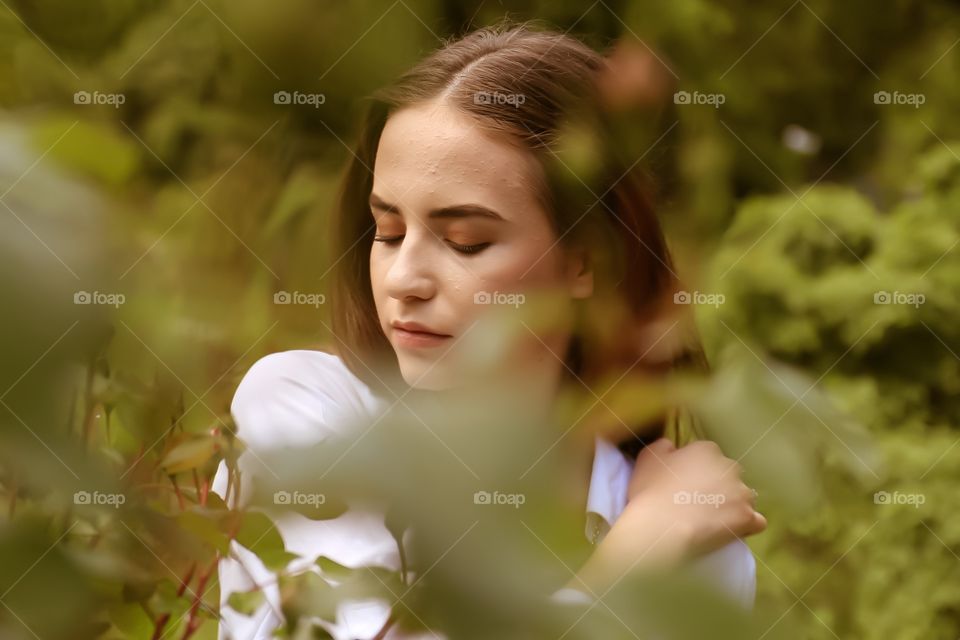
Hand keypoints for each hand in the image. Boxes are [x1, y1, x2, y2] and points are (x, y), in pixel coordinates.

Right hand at [569, 438, 764, 593]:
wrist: (660, 527)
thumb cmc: (650, 491)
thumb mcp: (648, 457)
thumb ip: (665, 446)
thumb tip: (674, 447)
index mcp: (707, 449)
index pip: (709, 456)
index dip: (698, 471)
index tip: (686, 484)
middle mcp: (730, 467)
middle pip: (730, 475)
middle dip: (720, 486)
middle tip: (699, 503)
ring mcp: (742, 493)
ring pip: (745, 497)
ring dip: (734, 505)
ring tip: (715, 520)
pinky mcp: (748, 518)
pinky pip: (756, 521)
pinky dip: (747, 526)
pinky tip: (732, 531)